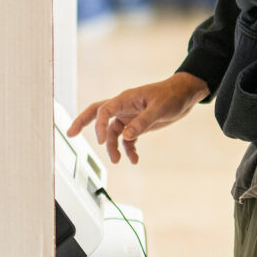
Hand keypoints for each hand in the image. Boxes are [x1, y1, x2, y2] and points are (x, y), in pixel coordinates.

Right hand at [67, 72, 208, 164]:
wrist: (185, 95)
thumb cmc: (172, 96)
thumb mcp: (159, 109)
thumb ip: (142, 123)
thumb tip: (126, 136)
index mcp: (126, 98)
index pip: (104, 110)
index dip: (99, 125)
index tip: (101, 141)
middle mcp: (124, 106)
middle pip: (97, 113)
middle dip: (83, 123)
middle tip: (70, 134)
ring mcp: (129, 115)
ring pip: (113, 132)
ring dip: (112, 147)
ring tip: (118, 161)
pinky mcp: (137, 124)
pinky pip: (126, 138)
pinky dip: (128, 149)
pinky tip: (134, 159)